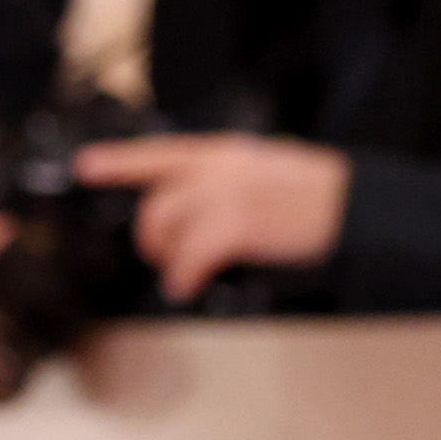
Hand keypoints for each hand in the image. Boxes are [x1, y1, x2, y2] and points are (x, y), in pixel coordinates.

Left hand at [66, 132, 351, 301]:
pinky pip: (188, 257)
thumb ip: (229, 183)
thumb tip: (203, 210)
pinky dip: (183, 277)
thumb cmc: (321, 197)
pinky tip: (188, 287)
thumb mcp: (268, 171)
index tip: (86, 167)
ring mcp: (223, 195)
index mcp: (224, 152)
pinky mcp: (234, 225)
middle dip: (153, 238)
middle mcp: (216, 168)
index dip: (117, 161)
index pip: (158, 152)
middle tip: (166, 258)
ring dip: (167, 259)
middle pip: (154, 203)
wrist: (354, 206)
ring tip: (181, 275)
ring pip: (164, 229)